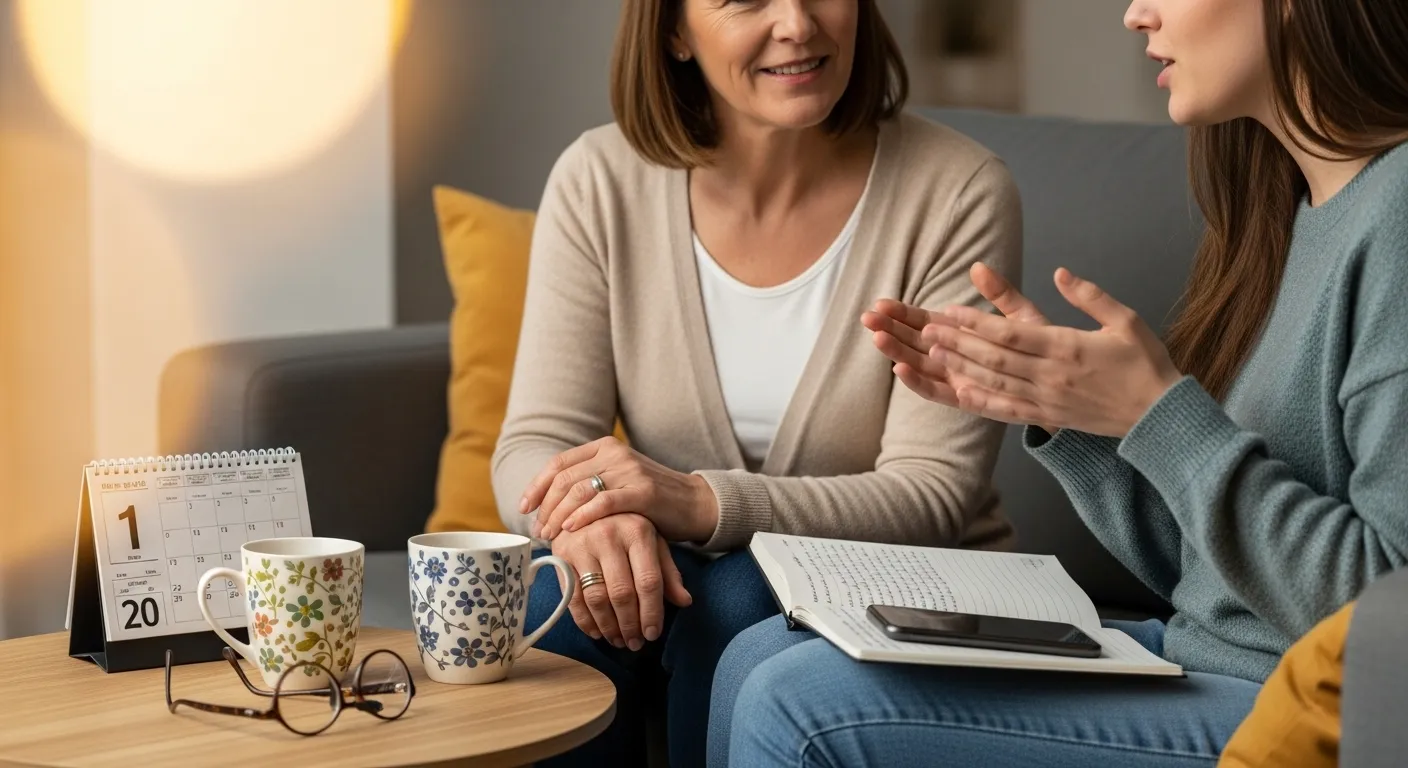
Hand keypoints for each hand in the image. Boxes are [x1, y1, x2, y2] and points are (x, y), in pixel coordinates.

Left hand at [520, 437, 718, 541]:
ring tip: (550, 535)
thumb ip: (587, 486)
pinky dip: (583, 516)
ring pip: (580, 490)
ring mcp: (629, 470)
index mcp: (604, 447)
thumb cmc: (650, 501)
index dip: (537, 486)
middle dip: (545, 506)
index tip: (524, 509)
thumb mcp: (616, 484)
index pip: (558, 463)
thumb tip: (545, 505)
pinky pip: (604, 502)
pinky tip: (571, 529)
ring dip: (558, 515)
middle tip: (537, 530)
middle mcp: (614, 453)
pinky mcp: (643, 491)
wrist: (695, 504)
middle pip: (564, 478)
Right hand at [551, 513, 691, 649]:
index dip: (652, 612)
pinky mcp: (561, 555)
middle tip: (635, 643)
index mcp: (637, 530)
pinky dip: (585, 621)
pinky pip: (573, 597)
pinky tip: (597, 632)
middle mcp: (609, 535)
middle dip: (630, 625)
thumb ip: (668, 571)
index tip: (653, 634)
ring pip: (597, 598)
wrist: (582, 505)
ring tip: (618, 640)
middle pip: (622, 593)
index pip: (648, 581)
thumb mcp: (652, 541)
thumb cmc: (624, 528)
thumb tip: (685, 601)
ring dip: (609, 627)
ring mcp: (582, 545)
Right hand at [865, 263, 1055, 430]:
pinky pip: (937, 392)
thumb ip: (1000, 294)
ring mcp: (957, 378)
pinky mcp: (965, 398)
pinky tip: (900, 368)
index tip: (881, 303)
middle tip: (867, 318)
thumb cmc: (1042, 349)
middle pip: (914, 342)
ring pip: (919, 364)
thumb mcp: (1021, 316)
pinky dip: (917, 382)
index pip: (924, 321)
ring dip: (897, 351)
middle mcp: (955, 356)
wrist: (1062, 384)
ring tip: (878, 338)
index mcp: (963, 334)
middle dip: (890, 329)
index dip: (902, 313)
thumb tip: (978, 267)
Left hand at [920, 267, 1182, 437]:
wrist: (1159, 416)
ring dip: (961, 367)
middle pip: (993, 357)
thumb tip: (1060, 273)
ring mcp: (1046, 399)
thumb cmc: (1144, 364)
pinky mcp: (1048, 417)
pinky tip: (960, 392)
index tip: (950, 311)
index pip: (1011, 334)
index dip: (975, 323)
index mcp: (1067, 348)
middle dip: (957, 342)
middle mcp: (1051, 375)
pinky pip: (1007, 410)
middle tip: (927, 329)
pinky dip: (980, 401)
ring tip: (933, 353)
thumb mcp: (1125, 320)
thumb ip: (1090, 296)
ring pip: (994, 383)